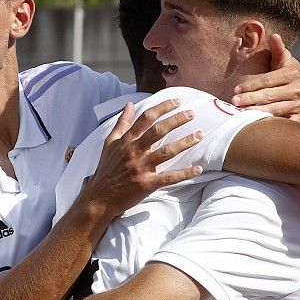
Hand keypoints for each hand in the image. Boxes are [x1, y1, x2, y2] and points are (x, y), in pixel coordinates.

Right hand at [80, 99, 202, 219]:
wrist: (100, 197)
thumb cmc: (106, 169)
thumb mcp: (109, 143)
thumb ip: (121, 124)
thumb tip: (129, 105)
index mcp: (126, 141)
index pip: (146, 119)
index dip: (162, 108)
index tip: (177, 102)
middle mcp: (134, 151)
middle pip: (158, 131)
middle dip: (177, 120)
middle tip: (192, 114)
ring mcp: (141, 168)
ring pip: (167, 151)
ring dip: (185, 142)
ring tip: (200, 135)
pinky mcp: (146, 184)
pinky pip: (169, 177)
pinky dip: (185, 174)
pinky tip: (198, 169)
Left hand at [232, 34, 299, 122]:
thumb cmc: (288, 74)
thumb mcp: (284, 61)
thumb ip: (278, 49)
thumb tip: (274, 35)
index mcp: (293, 74)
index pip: (267, 81)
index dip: (250, 85)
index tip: (236, 89)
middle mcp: (299, 89)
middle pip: (269, 96)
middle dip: (249, 99)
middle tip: (233, 102)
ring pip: (274, 110)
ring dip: (256, 112)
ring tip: (240, 113)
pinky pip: (283, 122)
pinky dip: (270, 123)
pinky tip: (256, 124)